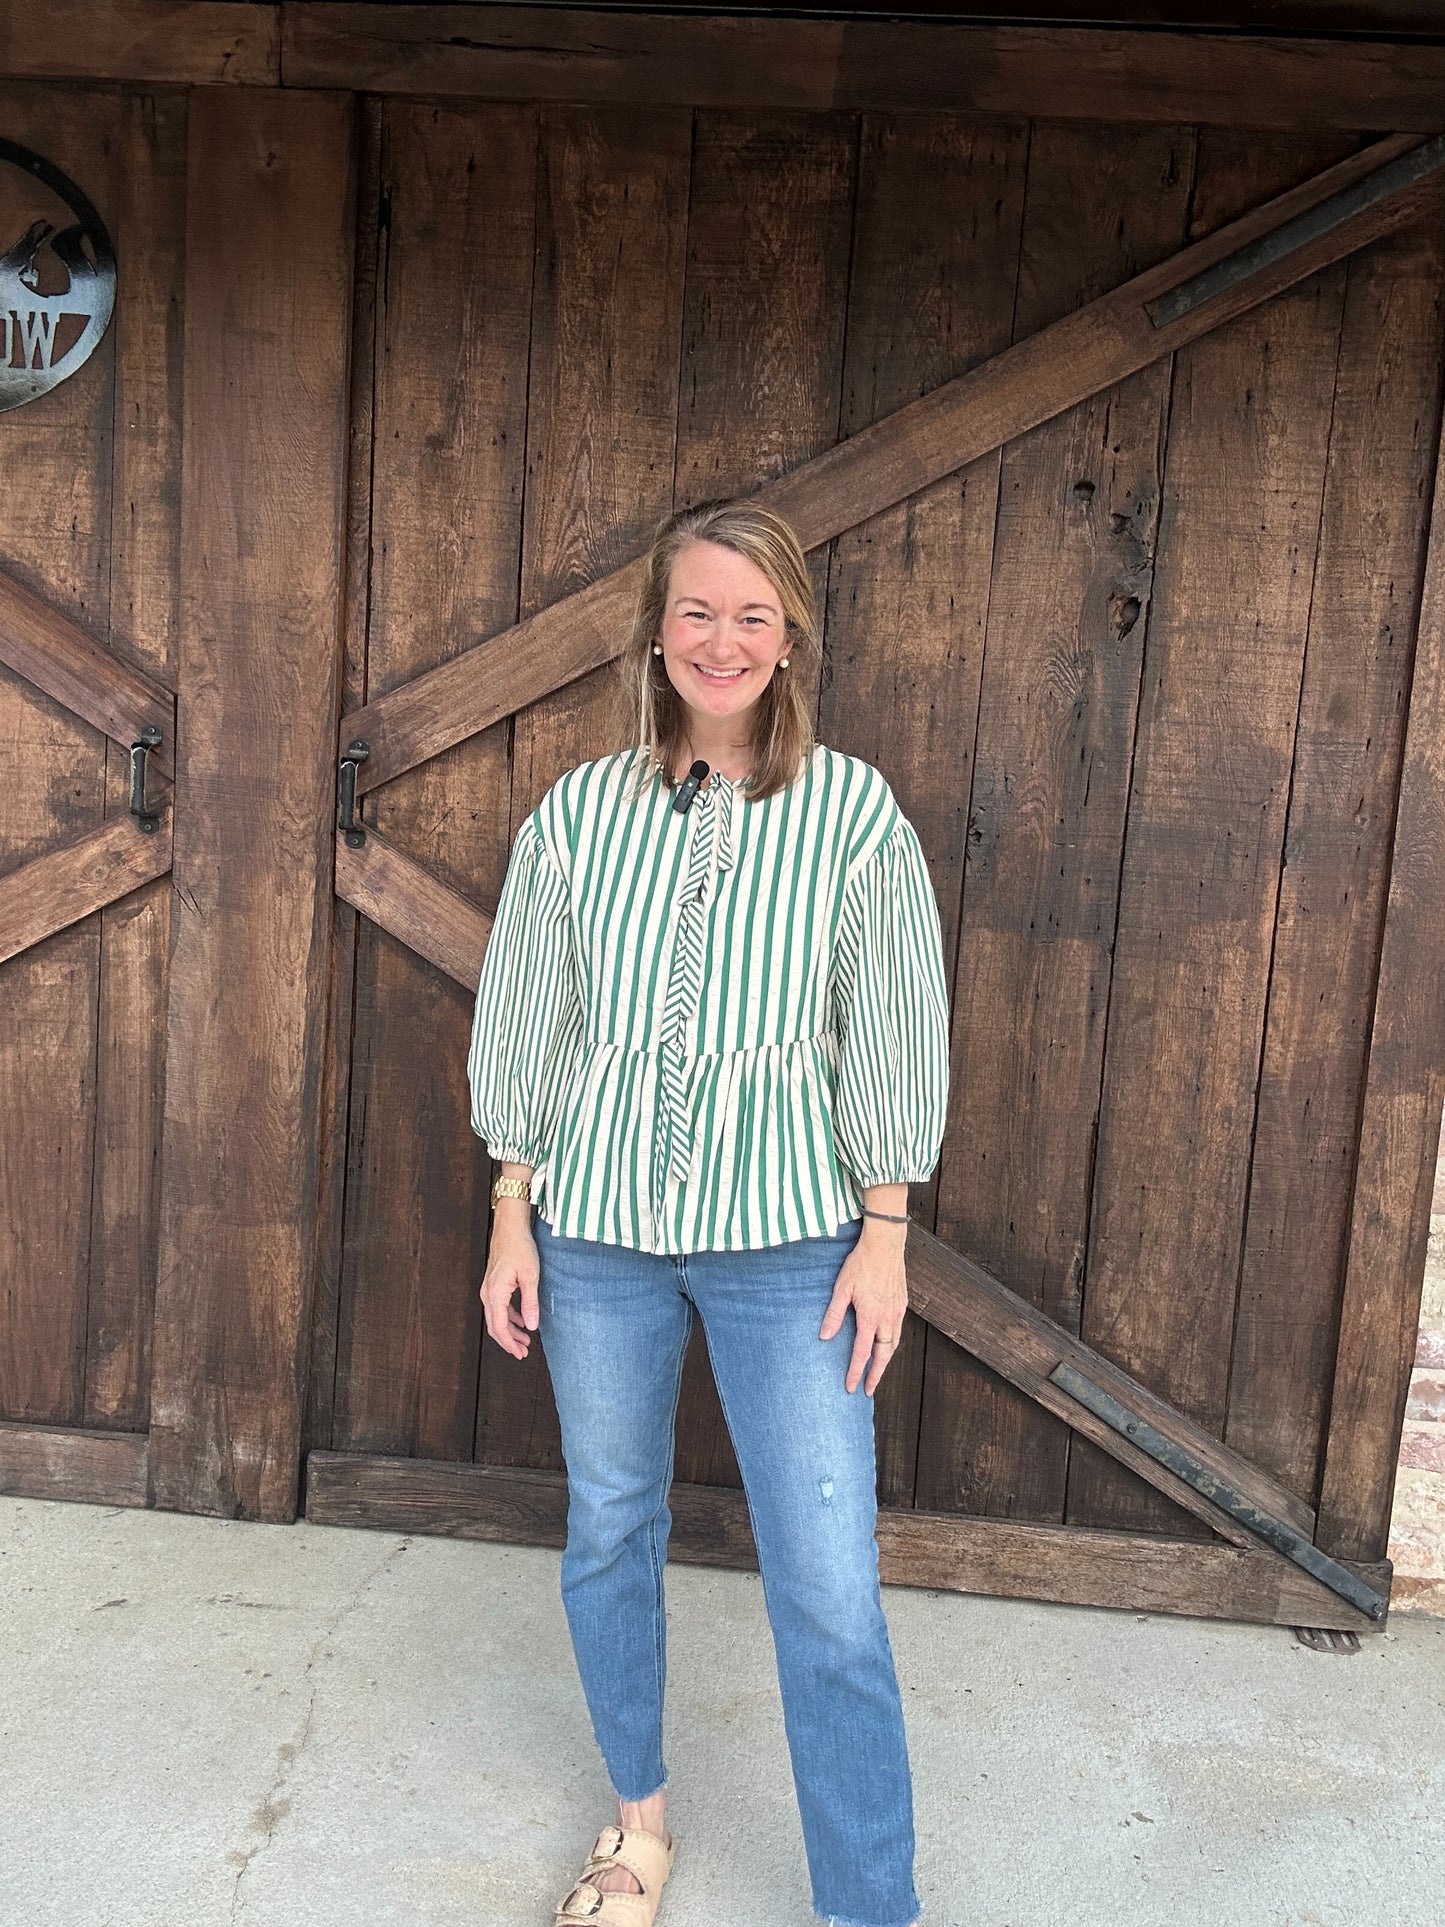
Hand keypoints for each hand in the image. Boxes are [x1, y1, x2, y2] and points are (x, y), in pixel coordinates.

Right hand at [479, 1205, 539, 1358]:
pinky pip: (499, 1307)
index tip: (520, 1353)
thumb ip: (530, 1303)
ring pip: (497, 1318)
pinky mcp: (494, 1284)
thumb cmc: (520, 1248)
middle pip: (495, 1326)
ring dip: (510, 1331)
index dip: (510, 1343)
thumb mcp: (530, 1276)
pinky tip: (522, 1321)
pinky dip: (510, 1318)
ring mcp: (489, 1289)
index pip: (499, 1327)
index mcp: (495, 1294)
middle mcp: (488, 1294)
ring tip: (525, 1341)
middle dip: (509, 1342)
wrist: (510, 1227)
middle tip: (523, 1353)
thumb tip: (531, 1327)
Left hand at [819, 1221, 908, 1395]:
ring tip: (877, 1371)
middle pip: (883, 1355)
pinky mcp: (902, 1303)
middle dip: (876, 1375)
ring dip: (885, 1360)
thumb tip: (825, 1337)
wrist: (885, 1245)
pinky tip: (886, 1344)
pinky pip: (898, 1330)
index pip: (862, 1352)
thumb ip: (834, 1314)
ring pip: (893, 1344)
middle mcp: (887, 1318)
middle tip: (868, 1390)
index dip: (856, 1372)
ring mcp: (897, 1311)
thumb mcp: (842, 1287)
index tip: (851, 1387)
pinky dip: (892, 1343)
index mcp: (870, 1316)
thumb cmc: (861, 1264)